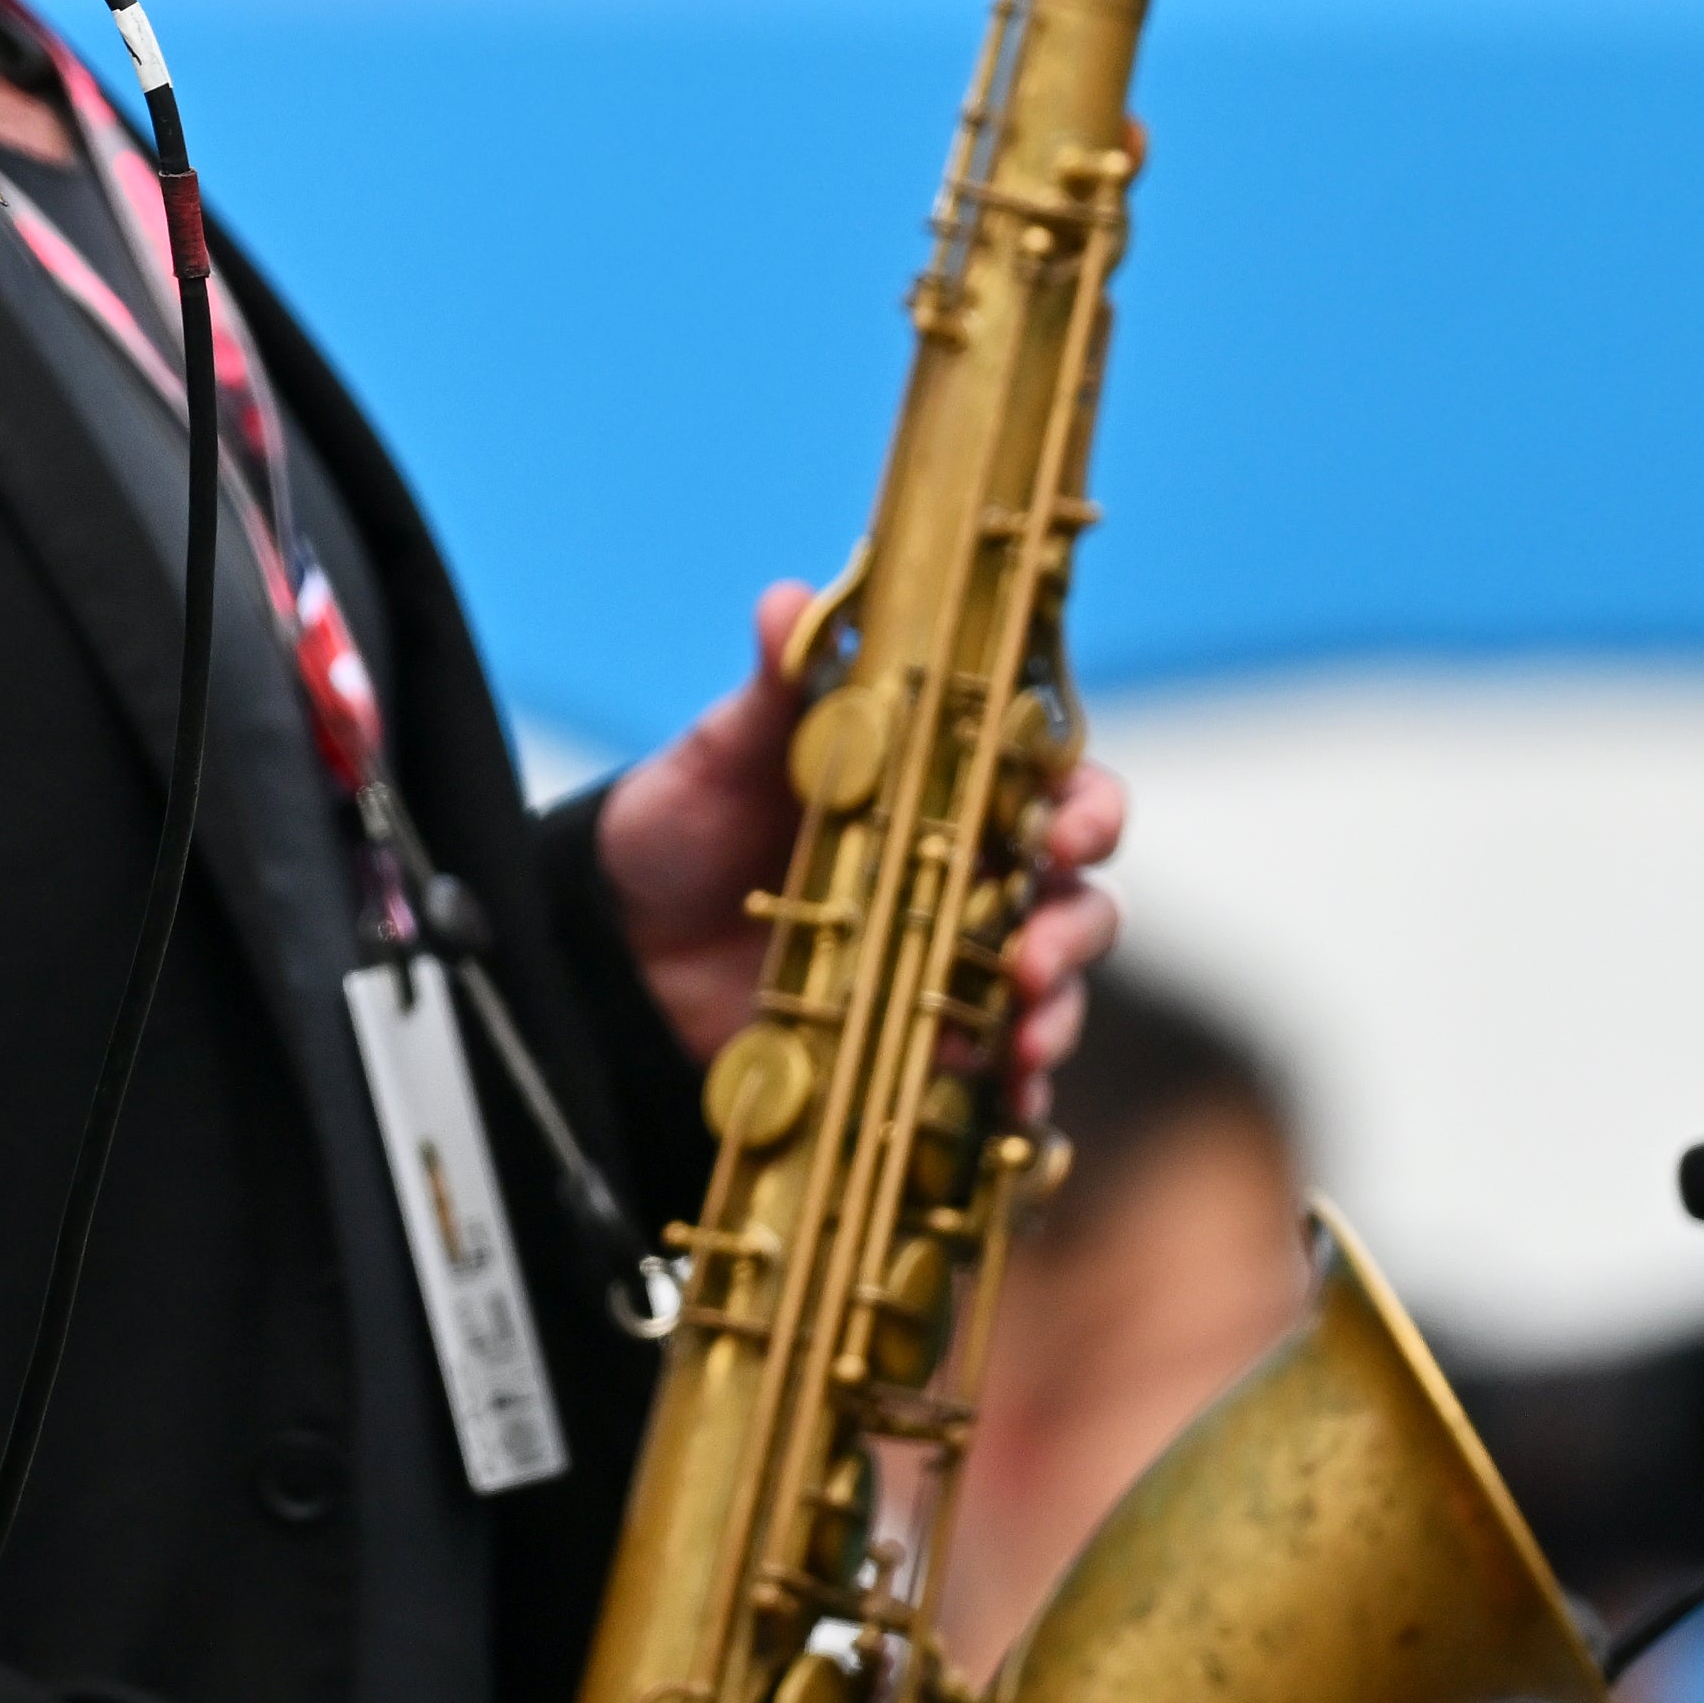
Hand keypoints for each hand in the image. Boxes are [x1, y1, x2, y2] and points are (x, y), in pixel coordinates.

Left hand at [589, 580, 1130, 1115]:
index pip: (1049, 782)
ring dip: (1054, 1009)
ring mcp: (946, 957)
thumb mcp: (723, 755)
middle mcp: (963, 870)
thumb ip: (772, 688)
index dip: (1081, 802)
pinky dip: (1014, 1085)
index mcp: (940, 786)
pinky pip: (993, 1065)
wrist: (622, 942)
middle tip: (1035, 952)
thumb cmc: (686, 828)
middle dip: (1076, 922)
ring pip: (1048, 981)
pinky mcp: (917, 1034)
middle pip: (1074, 890)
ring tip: (1019, 1038)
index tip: (1065, 827)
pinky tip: (1006, 1100)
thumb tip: (787, 601)